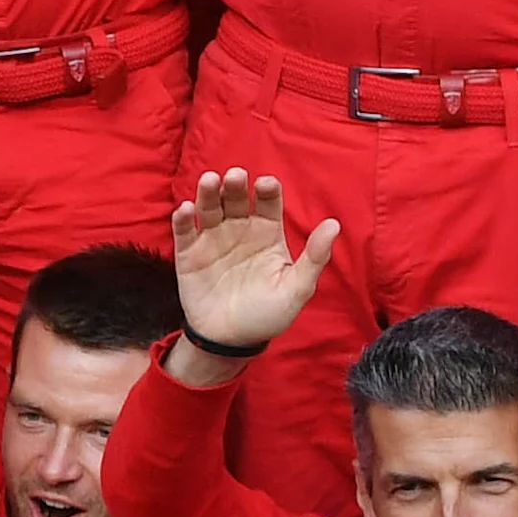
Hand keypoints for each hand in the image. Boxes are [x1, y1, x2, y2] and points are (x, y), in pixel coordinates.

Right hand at [168, 168, 335, 358]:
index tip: (266, 184)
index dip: (267, 192)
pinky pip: (184, 230)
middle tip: (236, 176)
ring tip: (209, 181)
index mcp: (267, 236)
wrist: (230, 339)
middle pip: (236, 200)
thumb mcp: (297, 288)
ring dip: (208, 193)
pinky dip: (183, 218)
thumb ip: (315, 257)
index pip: (268, 205)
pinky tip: (186, 209)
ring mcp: (212, 240)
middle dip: (235, 186)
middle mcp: (239, 231)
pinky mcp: (188, 252)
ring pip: (209, 208)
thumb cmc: (268, 314)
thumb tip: (334, 223)